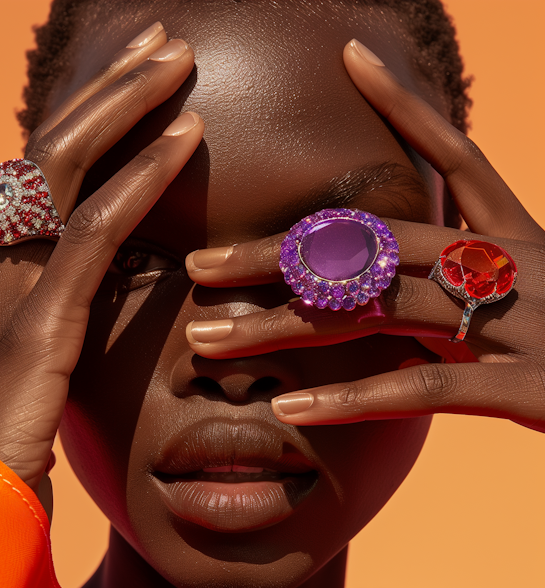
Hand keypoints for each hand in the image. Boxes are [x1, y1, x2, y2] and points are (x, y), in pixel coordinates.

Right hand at [0, 24, 203, 499]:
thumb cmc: (2, 454)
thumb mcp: (28, 374)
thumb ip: (55, 325)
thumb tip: (101, 298)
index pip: (35, 179)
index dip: (85, 126)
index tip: (133, 86)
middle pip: (46, 152)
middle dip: (105, 92)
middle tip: (160, 43)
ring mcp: (3, 291)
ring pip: (62, 172)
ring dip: (123, 110)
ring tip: (176, 62)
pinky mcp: (32, 327)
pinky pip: (87, 237)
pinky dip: (136, 184)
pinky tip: (179, 143)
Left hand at [183, 39, 544, 432]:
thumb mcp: (527, 297)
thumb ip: (463, 283)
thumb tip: (394, 281)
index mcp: (518, 235)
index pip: (455, 156)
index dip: (404, 106)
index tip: (347, 58)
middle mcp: (512, 263)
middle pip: (376, 245)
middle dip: (277, 256)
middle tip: (194, 266)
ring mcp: (515, 322)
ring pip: (378, 311)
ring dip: (284, 328)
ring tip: (209, 343)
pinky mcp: (521, 387)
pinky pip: (420, 387)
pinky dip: (352, 400)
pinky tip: (290, 410)